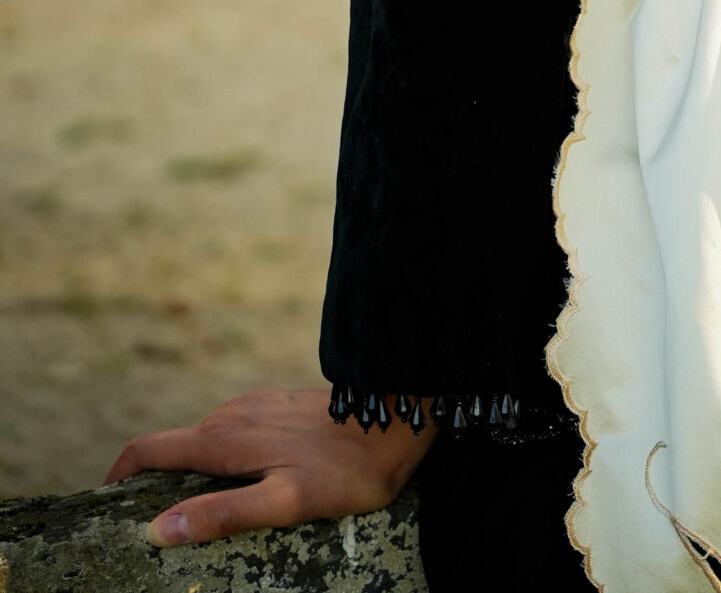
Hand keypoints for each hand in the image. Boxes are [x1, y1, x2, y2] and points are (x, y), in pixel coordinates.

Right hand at [105, 386, 434, 546]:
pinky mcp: (276, 408)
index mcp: (222, 437)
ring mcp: (254, 406)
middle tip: (152, 532)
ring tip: (196, 520)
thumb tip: (160, 528)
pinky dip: (219, 464)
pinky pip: (232, 437)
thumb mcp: (285, 502)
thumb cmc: (346, 470)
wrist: (398, 417)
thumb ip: (223, 514)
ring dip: (189, 476)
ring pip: (203, 443)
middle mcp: (230, 413)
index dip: (116, 478)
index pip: (147, 449)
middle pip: (170, 449)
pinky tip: (241, 491)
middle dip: (151, 485)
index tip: (104, 510)